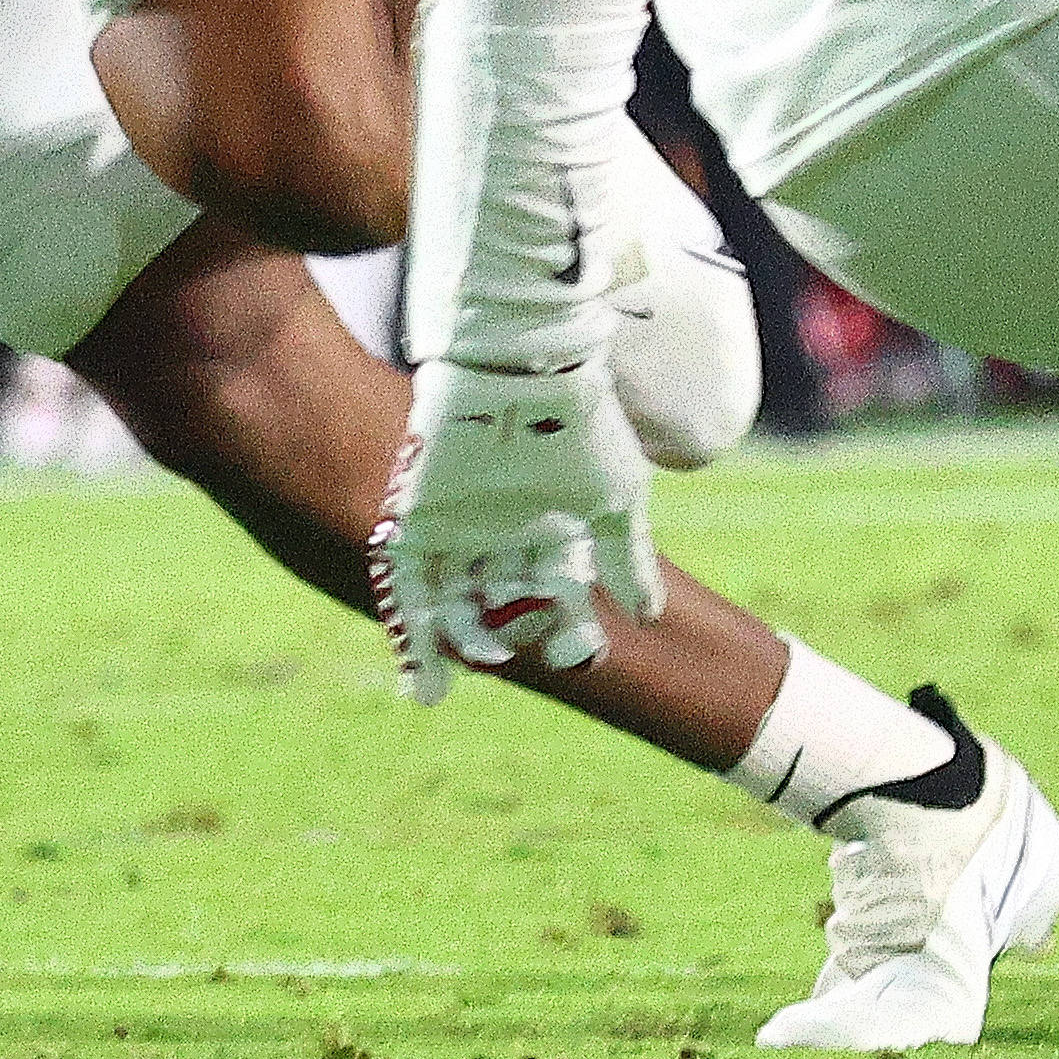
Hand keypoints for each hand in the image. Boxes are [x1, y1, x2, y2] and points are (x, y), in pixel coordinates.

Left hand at [370, 358, 658, 704]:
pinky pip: (408, 592)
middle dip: (520, 636)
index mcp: (553, 530)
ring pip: (459, 605)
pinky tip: (424, 690)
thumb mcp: (616, 494)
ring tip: (483, 659)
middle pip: (508, 607)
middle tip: (529, 652)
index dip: (573, 633)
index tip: (586, 654)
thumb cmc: (578, 426)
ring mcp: (458, 531)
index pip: (561, 598)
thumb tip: (650, 618)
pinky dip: (413, 638)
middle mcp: (504, 536)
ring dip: (467, 643)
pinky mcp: (417, 524)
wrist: (520, 368)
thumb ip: (628, 556)